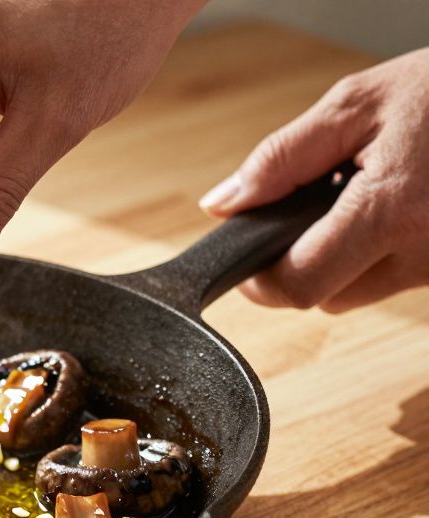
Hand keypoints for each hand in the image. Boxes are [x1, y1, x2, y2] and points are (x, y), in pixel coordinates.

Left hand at [200, 48, 428, 311]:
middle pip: (328, 296)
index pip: (301, 285)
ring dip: (344, 257)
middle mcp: (426, 252)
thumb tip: (224, 204)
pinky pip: (400, 274)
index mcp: (392, 212)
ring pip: (364, 290)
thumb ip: (281, 159)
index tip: (246, 259)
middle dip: (302, 264)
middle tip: (303, 212)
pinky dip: (382, 249)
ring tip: (360, 195)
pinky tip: (394, 203)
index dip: (261, 281)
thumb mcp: (356, 105)